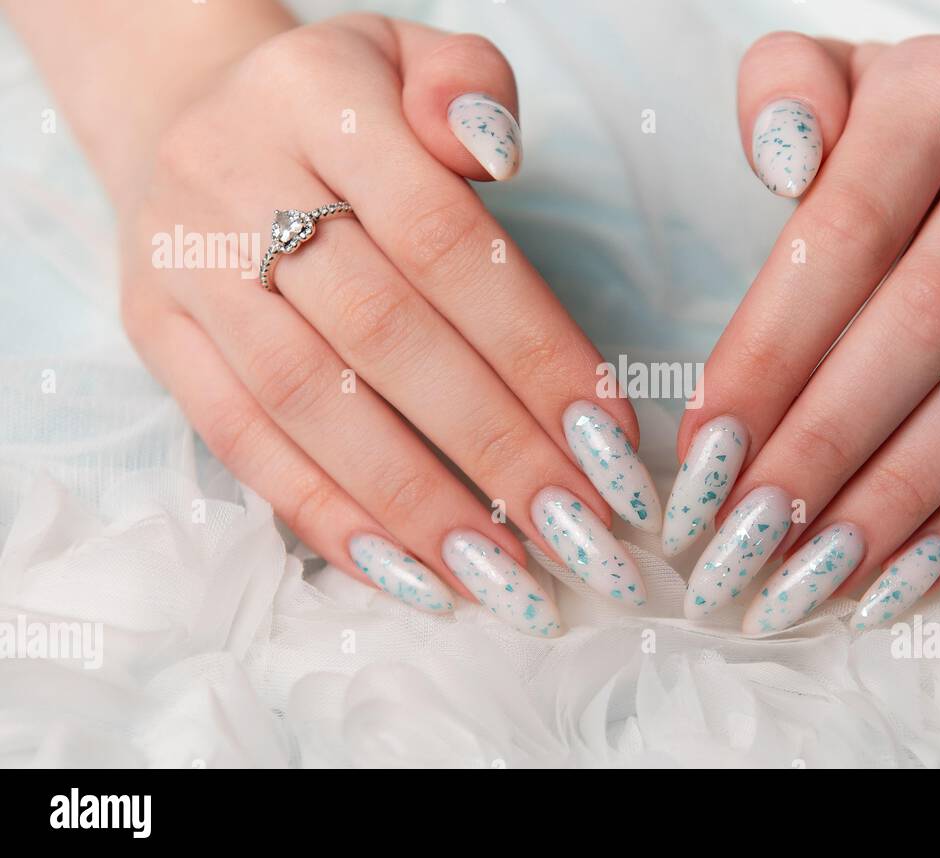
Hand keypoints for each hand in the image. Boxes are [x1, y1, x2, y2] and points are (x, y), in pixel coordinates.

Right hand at [118, 14, 657, 635]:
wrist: (191, 113)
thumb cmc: (342, 104)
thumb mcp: (408, 56)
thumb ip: (469, 89)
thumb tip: (497, 157)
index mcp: (316, 98)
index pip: (444, 241)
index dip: (532, 347)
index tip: (609, 437)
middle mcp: (234, 178)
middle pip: (382, 334)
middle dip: (492, 445)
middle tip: (576, 528)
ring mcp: (182, 263)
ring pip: (304, 403)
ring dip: (412, 502)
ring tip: (502, 576)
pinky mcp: (156, 335)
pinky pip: (237, 441)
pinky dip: (326, 515)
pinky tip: (405, 573)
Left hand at [667, 33, 939, 632]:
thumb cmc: (904, 130)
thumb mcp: (829, 82)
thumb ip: (782, 98)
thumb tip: (782, 156)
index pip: (843, 238)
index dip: (769, 354)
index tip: (706, 452)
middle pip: (922, 325)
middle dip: (826, 444)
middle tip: (748, 534)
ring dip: (898, 497)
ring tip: (814, 571)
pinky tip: (904, 572)